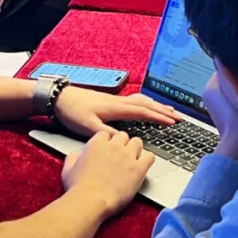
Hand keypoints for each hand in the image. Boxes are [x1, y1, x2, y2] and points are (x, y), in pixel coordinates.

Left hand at [54, 87, 177, 136]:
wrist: (59, 97)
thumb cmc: (72, 112)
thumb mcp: (87, 126)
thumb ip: (106, 133)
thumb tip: (123, 139)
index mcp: (115, 108)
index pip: (143, 112)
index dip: (159, 117)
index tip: (173, 122)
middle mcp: (118, 102)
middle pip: (146, 104)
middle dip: (163, 110)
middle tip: (178, 116)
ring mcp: (114, 100)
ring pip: (140, 101)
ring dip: (155, 105)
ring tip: (167, 109)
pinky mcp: (109, 101)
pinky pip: (133, 100)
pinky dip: (144, 102)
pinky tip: (145, 104)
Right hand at [62, 131, 154, 218]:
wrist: (90, 201)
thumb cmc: (78, 188)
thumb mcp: (68, 169)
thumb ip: (73, 158)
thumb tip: (76, 156)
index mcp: (97, 144)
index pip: (106, 134)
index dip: (107, 142)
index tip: (108, 149)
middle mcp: (114, 147)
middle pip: (123, 135)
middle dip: (122, 143)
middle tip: (120, 154)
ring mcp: (127, 156)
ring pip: (137, 142)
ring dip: (135, 148)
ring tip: (133, 157)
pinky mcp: (138, 169)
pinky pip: (150, 157)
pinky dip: (148, 159)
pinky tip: (144, 164)